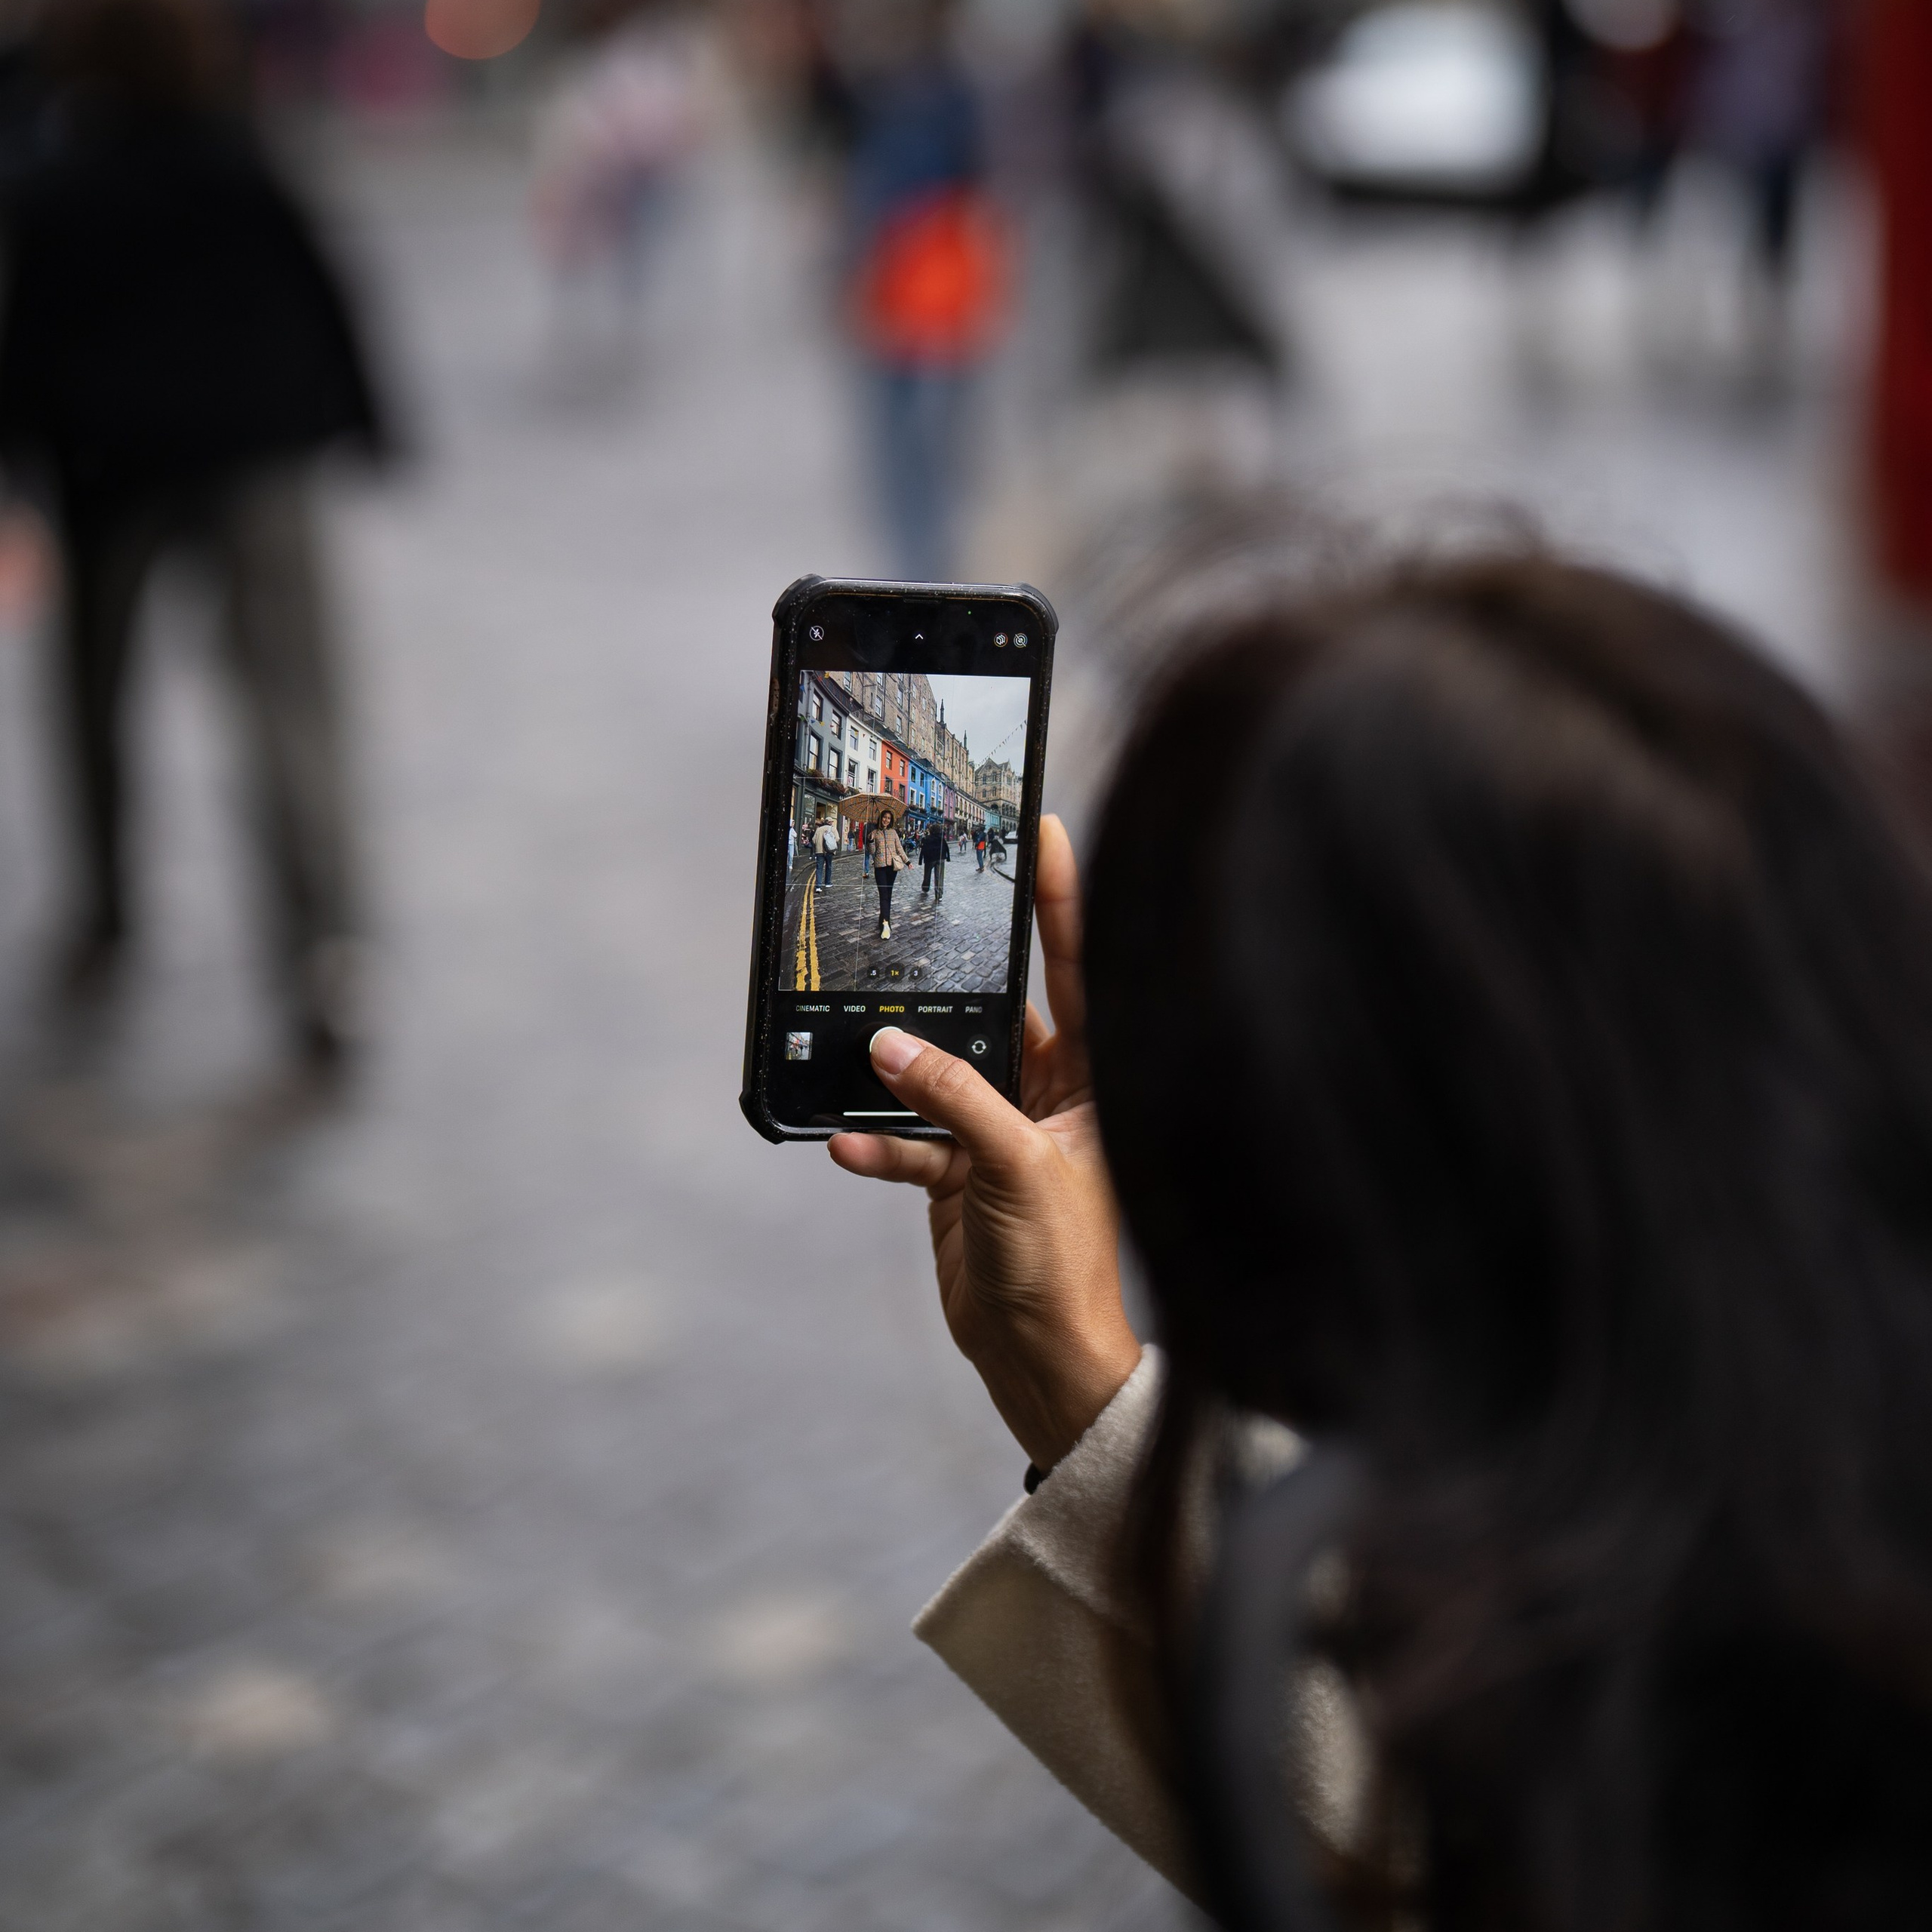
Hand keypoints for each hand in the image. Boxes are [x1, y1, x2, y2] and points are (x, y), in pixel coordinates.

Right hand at [829, 815, 1142, 1471]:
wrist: (1039, 1360)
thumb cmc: (1061, 1265)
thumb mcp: (1014, 1167)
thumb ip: (955, 1100)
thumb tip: (888, 1048)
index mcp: (1094, 1080)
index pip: (1080, 967)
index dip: (1062, 896)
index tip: (1042, 827)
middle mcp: (1049, 1094)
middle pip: (1000, 1009)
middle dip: (959, 971)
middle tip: (926, 900)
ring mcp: (999, 1130)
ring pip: (938, 1074)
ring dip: (898, 1073)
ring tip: (861, 1055)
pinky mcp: (957, 1174)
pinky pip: (907, 1140)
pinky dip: (877, 1143)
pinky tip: (848, 1145)